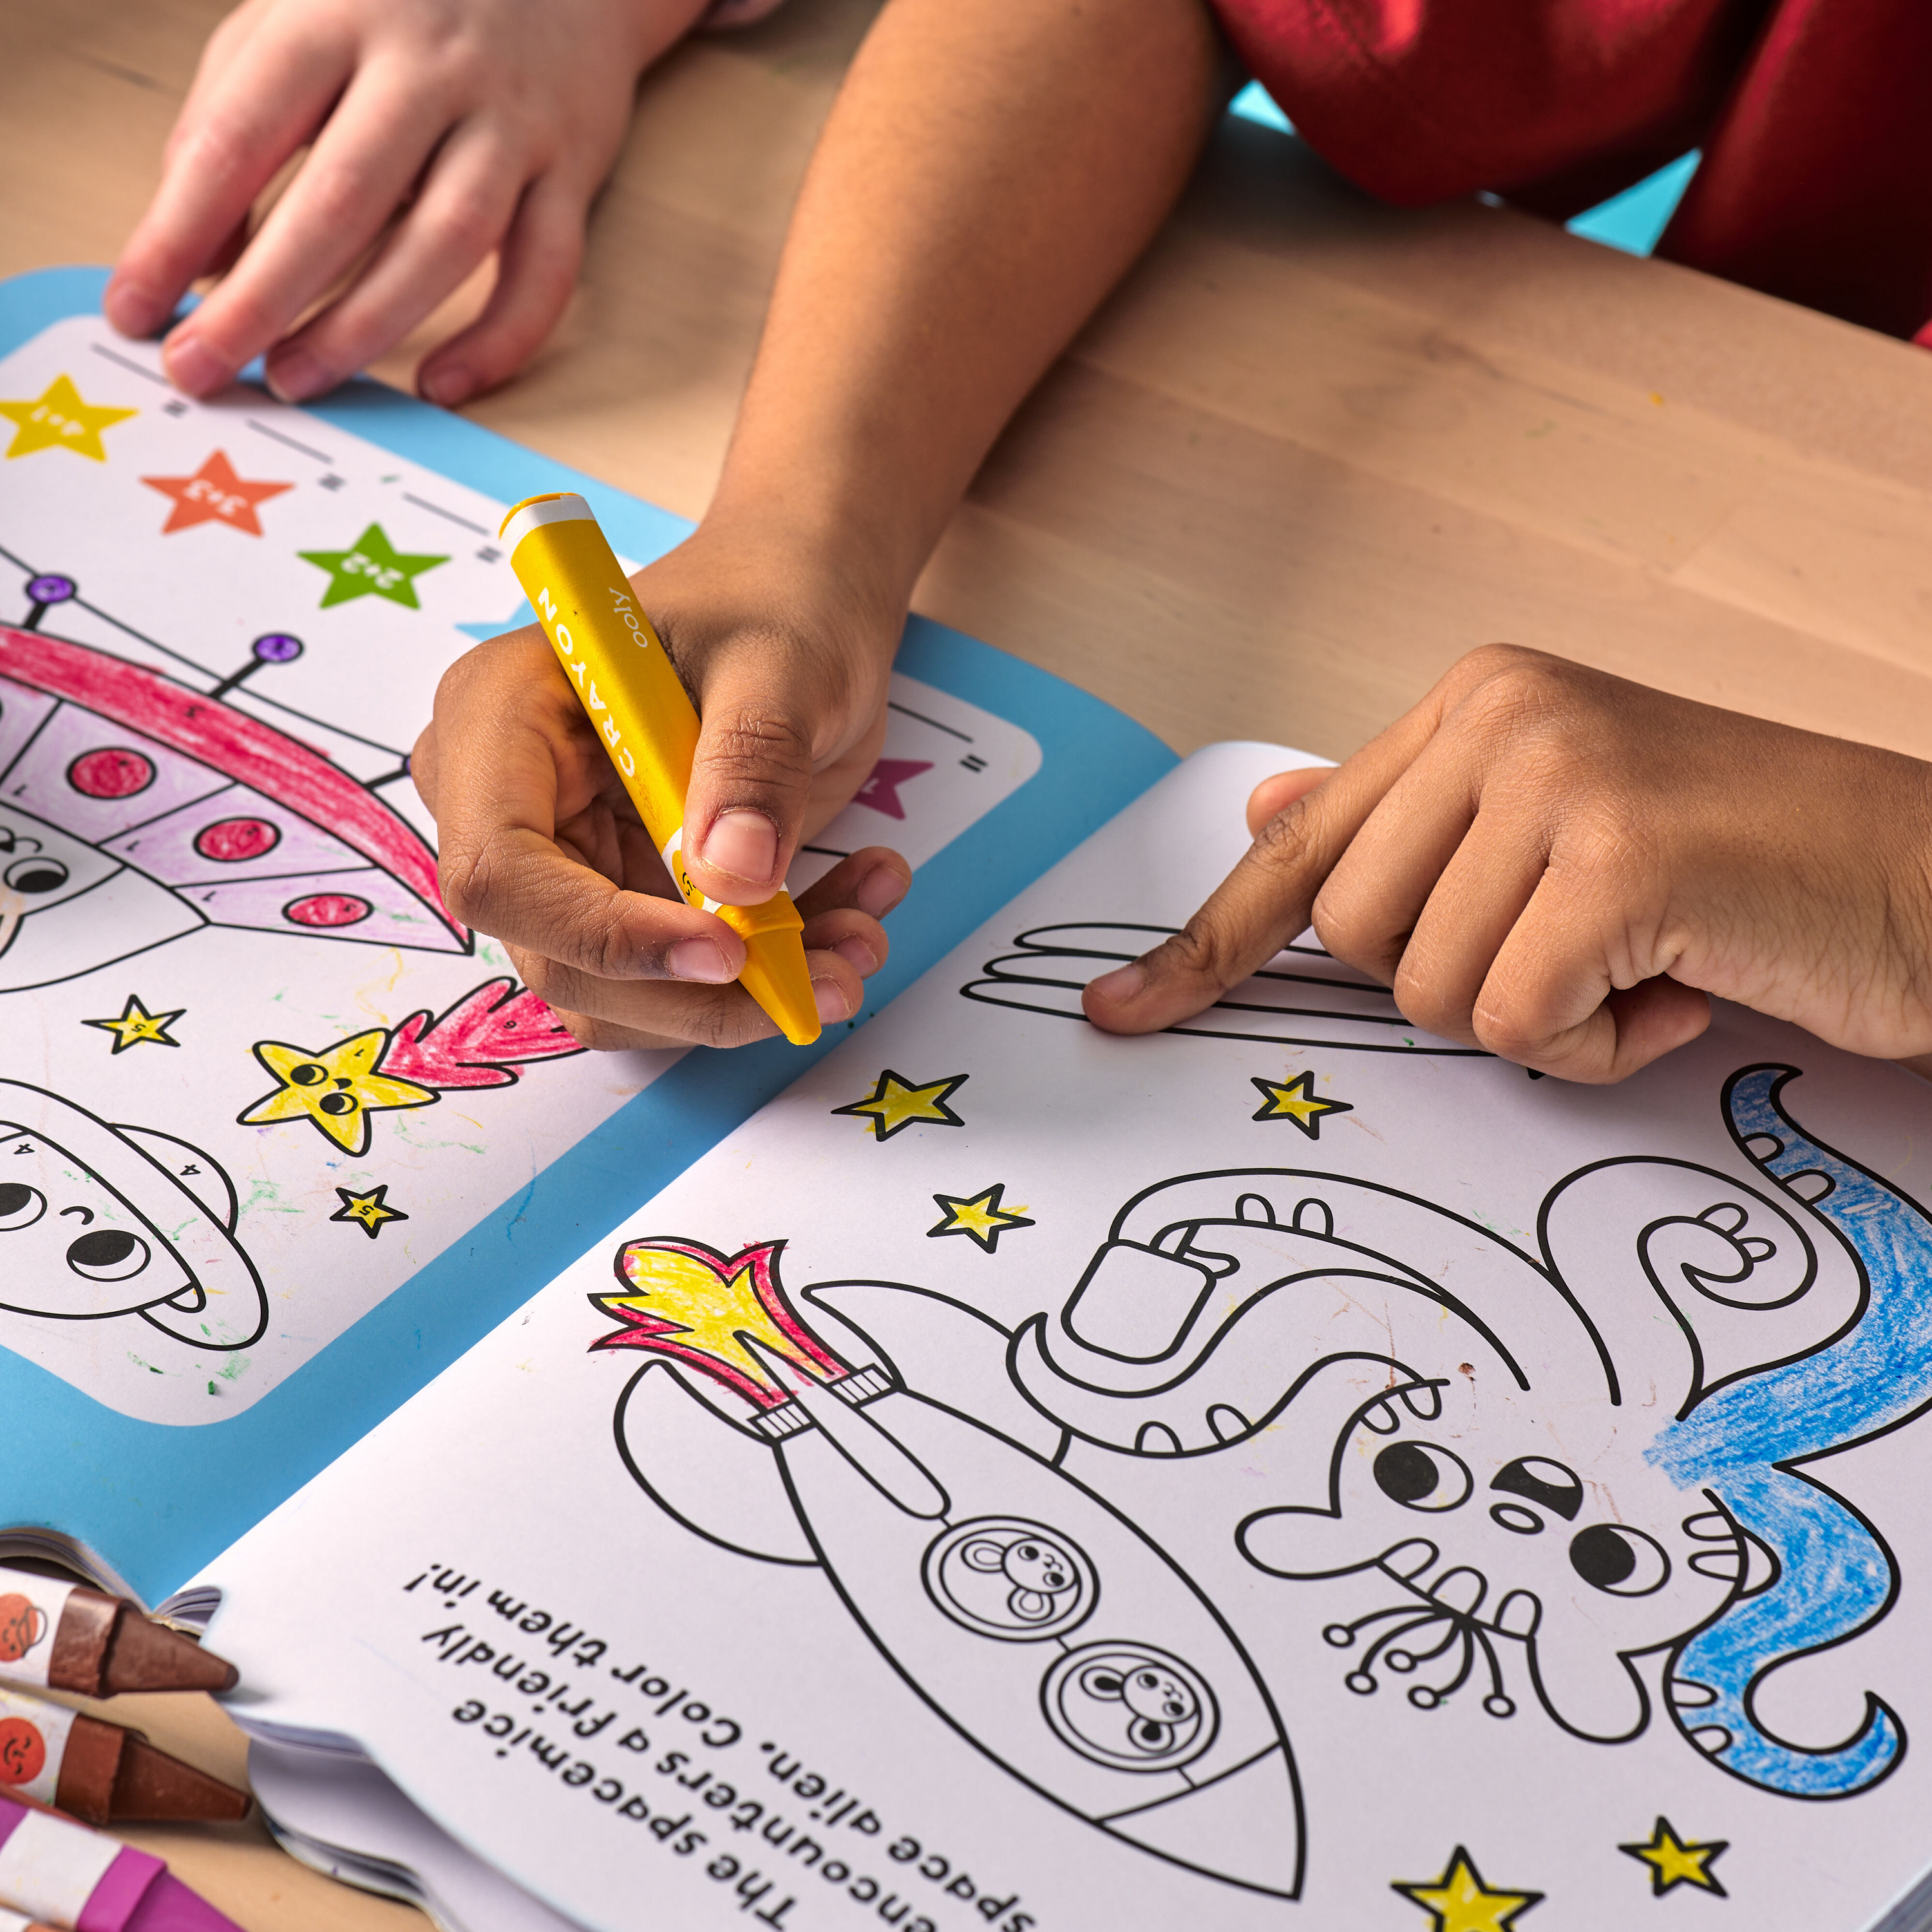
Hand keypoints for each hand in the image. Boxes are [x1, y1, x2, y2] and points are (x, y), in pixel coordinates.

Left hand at [106, 0, 705, 404]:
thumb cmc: (403, 6)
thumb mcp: (291, 21)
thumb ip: (230, 117)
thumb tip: (198, 255)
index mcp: (334, 14)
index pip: (240, 134)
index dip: (177, 229)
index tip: (134, 307)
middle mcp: (428, 66)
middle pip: (341, 201)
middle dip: (262, 299)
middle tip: (206, 368)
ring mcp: (509, 122)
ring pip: (444, 244)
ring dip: (365, 327)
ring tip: (298, 380)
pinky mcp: (572, 170)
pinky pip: (545, 273)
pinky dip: (497, 342)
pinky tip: (442, 385)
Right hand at [411, 524, 908, 1049]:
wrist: (806, 600)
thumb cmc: (775, 598)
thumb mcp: (780, 661)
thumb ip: (753, 758)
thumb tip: (733, 880)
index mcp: (500, 716)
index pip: (501, 868)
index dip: (604, 934)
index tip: (725, 952)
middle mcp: (508, 803)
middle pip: (562, 958)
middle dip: (701, 993)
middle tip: (837, 975)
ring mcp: (565, 862)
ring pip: (628, 995)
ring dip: (749, 999)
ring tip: (862, 935)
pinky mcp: (629, 902)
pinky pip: (682, 982)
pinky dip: (773, 974)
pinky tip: (852, 913)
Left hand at [1084, 644, 1931, 1081]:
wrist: (1923, 882)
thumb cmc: (1742, 866)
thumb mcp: (1558, 825)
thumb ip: (1412, 822)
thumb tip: (1269, 810)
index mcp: (1476, 701)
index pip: (1300, 848)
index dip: (1205, 943)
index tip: (1120, 1009)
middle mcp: (1502, 715)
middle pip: (1351, 935)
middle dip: (1458, 980)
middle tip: (1581, 945)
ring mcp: (1555, 777)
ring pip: (1423, 989)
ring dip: (1537, 1017)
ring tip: (1641, 956)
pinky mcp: (1611, 859)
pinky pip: (1512, 1022)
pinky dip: (1596, 1046)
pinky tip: (1679, 981)